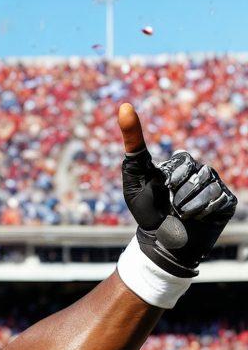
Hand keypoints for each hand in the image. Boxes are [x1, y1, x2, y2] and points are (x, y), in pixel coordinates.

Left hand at [119, 103, 237, 277]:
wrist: (161, 243)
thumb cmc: (145, 211)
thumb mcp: (134, 177)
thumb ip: (133, 142)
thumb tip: (124, 105)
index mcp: (179, 165)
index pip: (183, 158)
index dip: (173, 174)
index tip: (164, 186)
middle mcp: (199, 172)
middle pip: (195, 171)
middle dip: (177, 190)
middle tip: (169, 204)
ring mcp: (214, 186)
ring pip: (207, 184)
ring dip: (188, 203)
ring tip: (180, 213)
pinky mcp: (226, 202)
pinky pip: (219, 198)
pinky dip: (202, 210)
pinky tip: (194, 218)